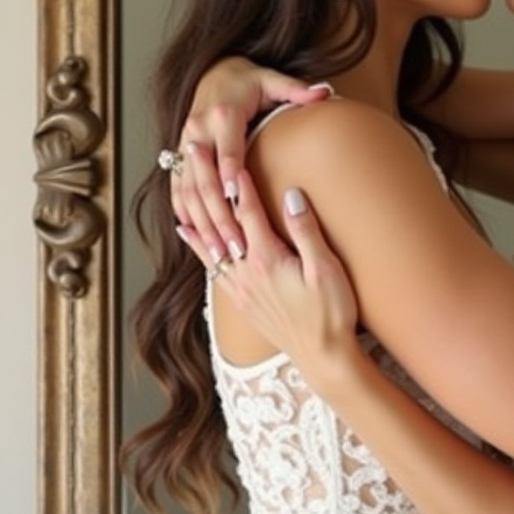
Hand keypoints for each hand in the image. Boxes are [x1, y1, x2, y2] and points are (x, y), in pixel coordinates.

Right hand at [172, 57, 330, 260]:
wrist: (215, 71)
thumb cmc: (249, 80)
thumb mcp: (272, 80)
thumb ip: (297, 89)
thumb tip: (325, 91)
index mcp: (224, 115)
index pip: (228, 151)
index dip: (230, 175)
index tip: (237, 201)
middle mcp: (199, 130)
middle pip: (205, 179)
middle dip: (218, 215)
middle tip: (235, 246)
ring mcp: (185, 144)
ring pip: (188, 190)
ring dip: (201, 223)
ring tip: (217, 253)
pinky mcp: (179, 155)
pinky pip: (177, 187)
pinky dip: (184, 212)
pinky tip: (194, 237)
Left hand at [185, 170, 360, 370]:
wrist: (323, 358)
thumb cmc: (331, 314)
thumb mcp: (326, 269)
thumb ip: (306, 231)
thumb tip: (292, 195)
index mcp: (267, 260)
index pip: (248, 213)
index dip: (239, 184)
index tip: (230, 157)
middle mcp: (246, 272)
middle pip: (221, 222)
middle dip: (208, 186)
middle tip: (195, 155)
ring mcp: (240, 288)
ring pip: (209, 242)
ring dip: (197, 209)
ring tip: (183, 183)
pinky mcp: (241, 301)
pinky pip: (210, 265)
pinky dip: (197, 244)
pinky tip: (188, 232)